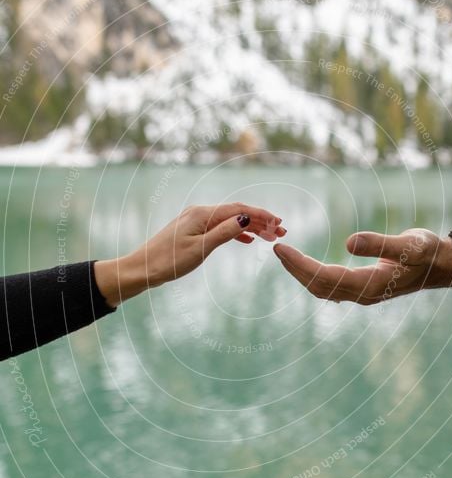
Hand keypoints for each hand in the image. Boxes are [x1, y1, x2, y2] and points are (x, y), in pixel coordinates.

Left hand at [95, 203, 285, 305]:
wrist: (143, 268)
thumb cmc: (169, 261)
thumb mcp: (201, 249)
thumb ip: (225, 232)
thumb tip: (246, 218)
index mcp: (203, 214)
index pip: (239, 209)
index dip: (262, 215)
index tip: (279, 223)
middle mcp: (200, 213)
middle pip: (237, 212)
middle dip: (261, 220)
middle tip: (282, 231)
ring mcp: (196, 221)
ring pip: (231, 220)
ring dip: (251, 227)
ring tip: (270, 237)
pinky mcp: (193, 231)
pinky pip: (221, 227)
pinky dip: (237, 232)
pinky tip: (248, 240)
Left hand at [273, 228, 451, 304]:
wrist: (443, 265)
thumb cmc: (429, 252)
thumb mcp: (409, 244)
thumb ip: (380, 244)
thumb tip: (348, 241)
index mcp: (370, 285)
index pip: (325, 278)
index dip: (300, 265)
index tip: (281, 249)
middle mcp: (363, 294)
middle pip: (318, 287)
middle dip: (295, 269)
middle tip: (276, 248)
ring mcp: (362, 293)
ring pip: (322, 289)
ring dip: (301, 273)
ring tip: (284, 254)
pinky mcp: (363, 287)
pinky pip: (330, 285)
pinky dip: (312, 274)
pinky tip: (303, 263)